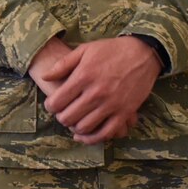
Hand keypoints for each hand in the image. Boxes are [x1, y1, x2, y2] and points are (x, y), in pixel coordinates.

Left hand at [34, 36, 158, 144]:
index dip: (50, 106)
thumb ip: (63, 65)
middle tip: (63, 113)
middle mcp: (96, 93)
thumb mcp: (85, 50)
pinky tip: (85, 135)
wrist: (142, 53)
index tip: (52, 105)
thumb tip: (45, 77)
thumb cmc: (111, 50)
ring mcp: (111, 104)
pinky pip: (105, 133)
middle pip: (68, 117)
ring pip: (84, 127)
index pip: (57, 102)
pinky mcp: (124, 112)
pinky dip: (92, 138)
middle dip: (61, 117)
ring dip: (75, 127)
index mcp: (83, 76)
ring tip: (74, 121)